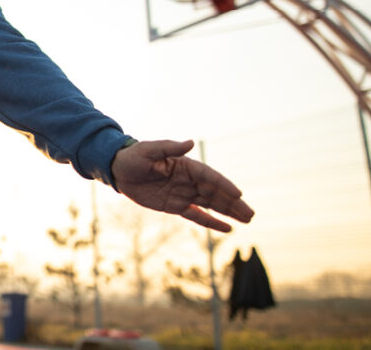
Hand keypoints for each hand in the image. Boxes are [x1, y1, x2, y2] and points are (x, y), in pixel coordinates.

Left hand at [112, 139, 254, 231]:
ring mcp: (184, 193)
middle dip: (233, 203)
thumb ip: (170, 147)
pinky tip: (228, 228)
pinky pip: (197, 215)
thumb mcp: (149, 150)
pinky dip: (211, 222)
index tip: (238, 194)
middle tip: (251, 214)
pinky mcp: (176, 205)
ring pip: (211, 205)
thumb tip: (190, 143)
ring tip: (248, 220)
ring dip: (229, 212)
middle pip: (215, 193)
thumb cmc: (134, 156)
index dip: (224, 185)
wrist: (119, 170)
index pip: (209, 176)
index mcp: (186, 166)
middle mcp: (189, 180)